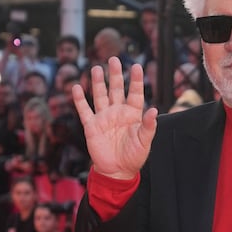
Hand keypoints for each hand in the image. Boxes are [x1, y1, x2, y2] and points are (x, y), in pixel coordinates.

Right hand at [71, 57, 157, 179]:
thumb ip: (148, 127)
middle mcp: (118, 112)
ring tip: (97, 69)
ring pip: (100, 96)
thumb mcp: (144, 143)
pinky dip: (80, 100)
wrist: (118, 172)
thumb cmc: (134, 157)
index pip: (135, 93)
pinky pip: (84, 110)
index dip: (136, 80)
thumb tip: (154, 111)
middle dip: (115, 75)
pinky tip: (76, 88)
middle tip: (114, 59)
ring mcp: (104, 118)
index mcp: (132, 114)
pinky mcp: (92, 126)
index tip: (137, 66)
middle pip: (116, 89)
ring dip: (98, 83)